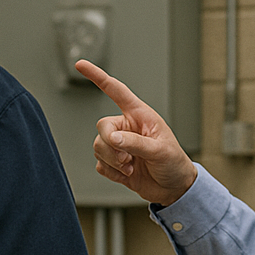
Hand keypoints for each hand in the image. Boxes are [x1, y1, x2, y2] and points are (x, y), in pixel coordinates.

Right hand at [75, 60, 198, 207]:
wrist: (174, 188)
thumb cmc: (174, 163)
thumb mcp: (160, 150)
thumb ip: (135, 142)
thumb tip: (113, 138)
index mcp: (140, 115)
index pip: (116, 91)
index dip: (97, 76)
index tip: (80, 65)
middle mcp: (127, 127)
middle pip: (102, 126)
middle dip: (110, 144)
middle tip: (127, 159)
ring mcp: (119, 146)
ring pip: (98, 147)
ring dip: (113, 161)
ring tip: (131, 167)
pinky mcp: (114, 163)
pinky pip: (100, 164)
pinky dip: (112, 172)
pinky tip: (127, 175)